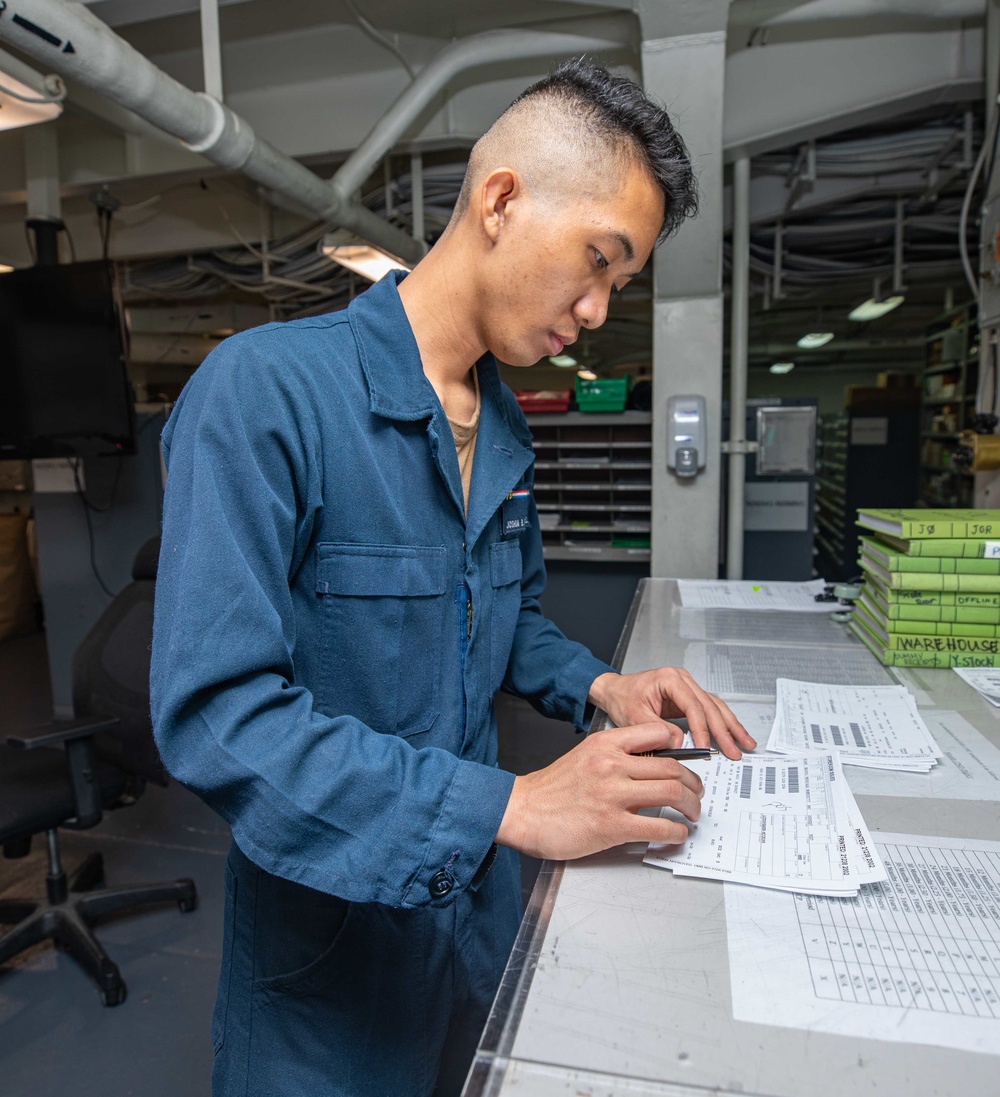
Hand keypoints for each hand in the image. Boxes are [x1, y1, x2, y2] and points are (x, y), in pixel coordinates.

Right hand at [495, 722, 703, 859]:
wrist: (523, 811)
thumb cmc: (553, 788)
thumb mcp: (585, 756)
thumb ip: (616, 757)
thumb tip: (652, 768)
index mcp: (606, 744)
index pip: (658, 734)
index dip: (681, 748)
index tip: (688, 762)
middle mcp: (611, 765)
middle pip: (673, 768)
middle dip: (693, 784)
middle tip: (696, 794)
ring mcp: (612, 795)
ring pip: (672, 793)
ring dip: (691, 806)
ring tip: (692, 813)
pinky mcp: (611, 826)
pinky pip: (659, 827)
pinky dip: (676, 832)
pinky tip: (676, 834)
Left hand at [587, 667, 755, 759]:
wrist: (613, 690)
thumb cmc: (621, 698)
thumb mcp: (634, 716)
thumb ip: (657, 730)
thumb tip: (679, 743)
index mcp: (669, 679)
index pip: (693, 706)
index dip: (702, 729)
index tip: (706, 747)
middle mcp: (682, 680)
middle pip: (710, 706)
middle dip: (724, 731)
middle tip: (735, 751)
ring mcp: (687, 687)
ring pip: (715, 707)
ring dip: (731, 727)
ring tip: (745, 743)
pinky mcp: (688, 697)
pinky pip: (710, 710)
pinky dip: (723, 723)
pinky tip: (734, 735)